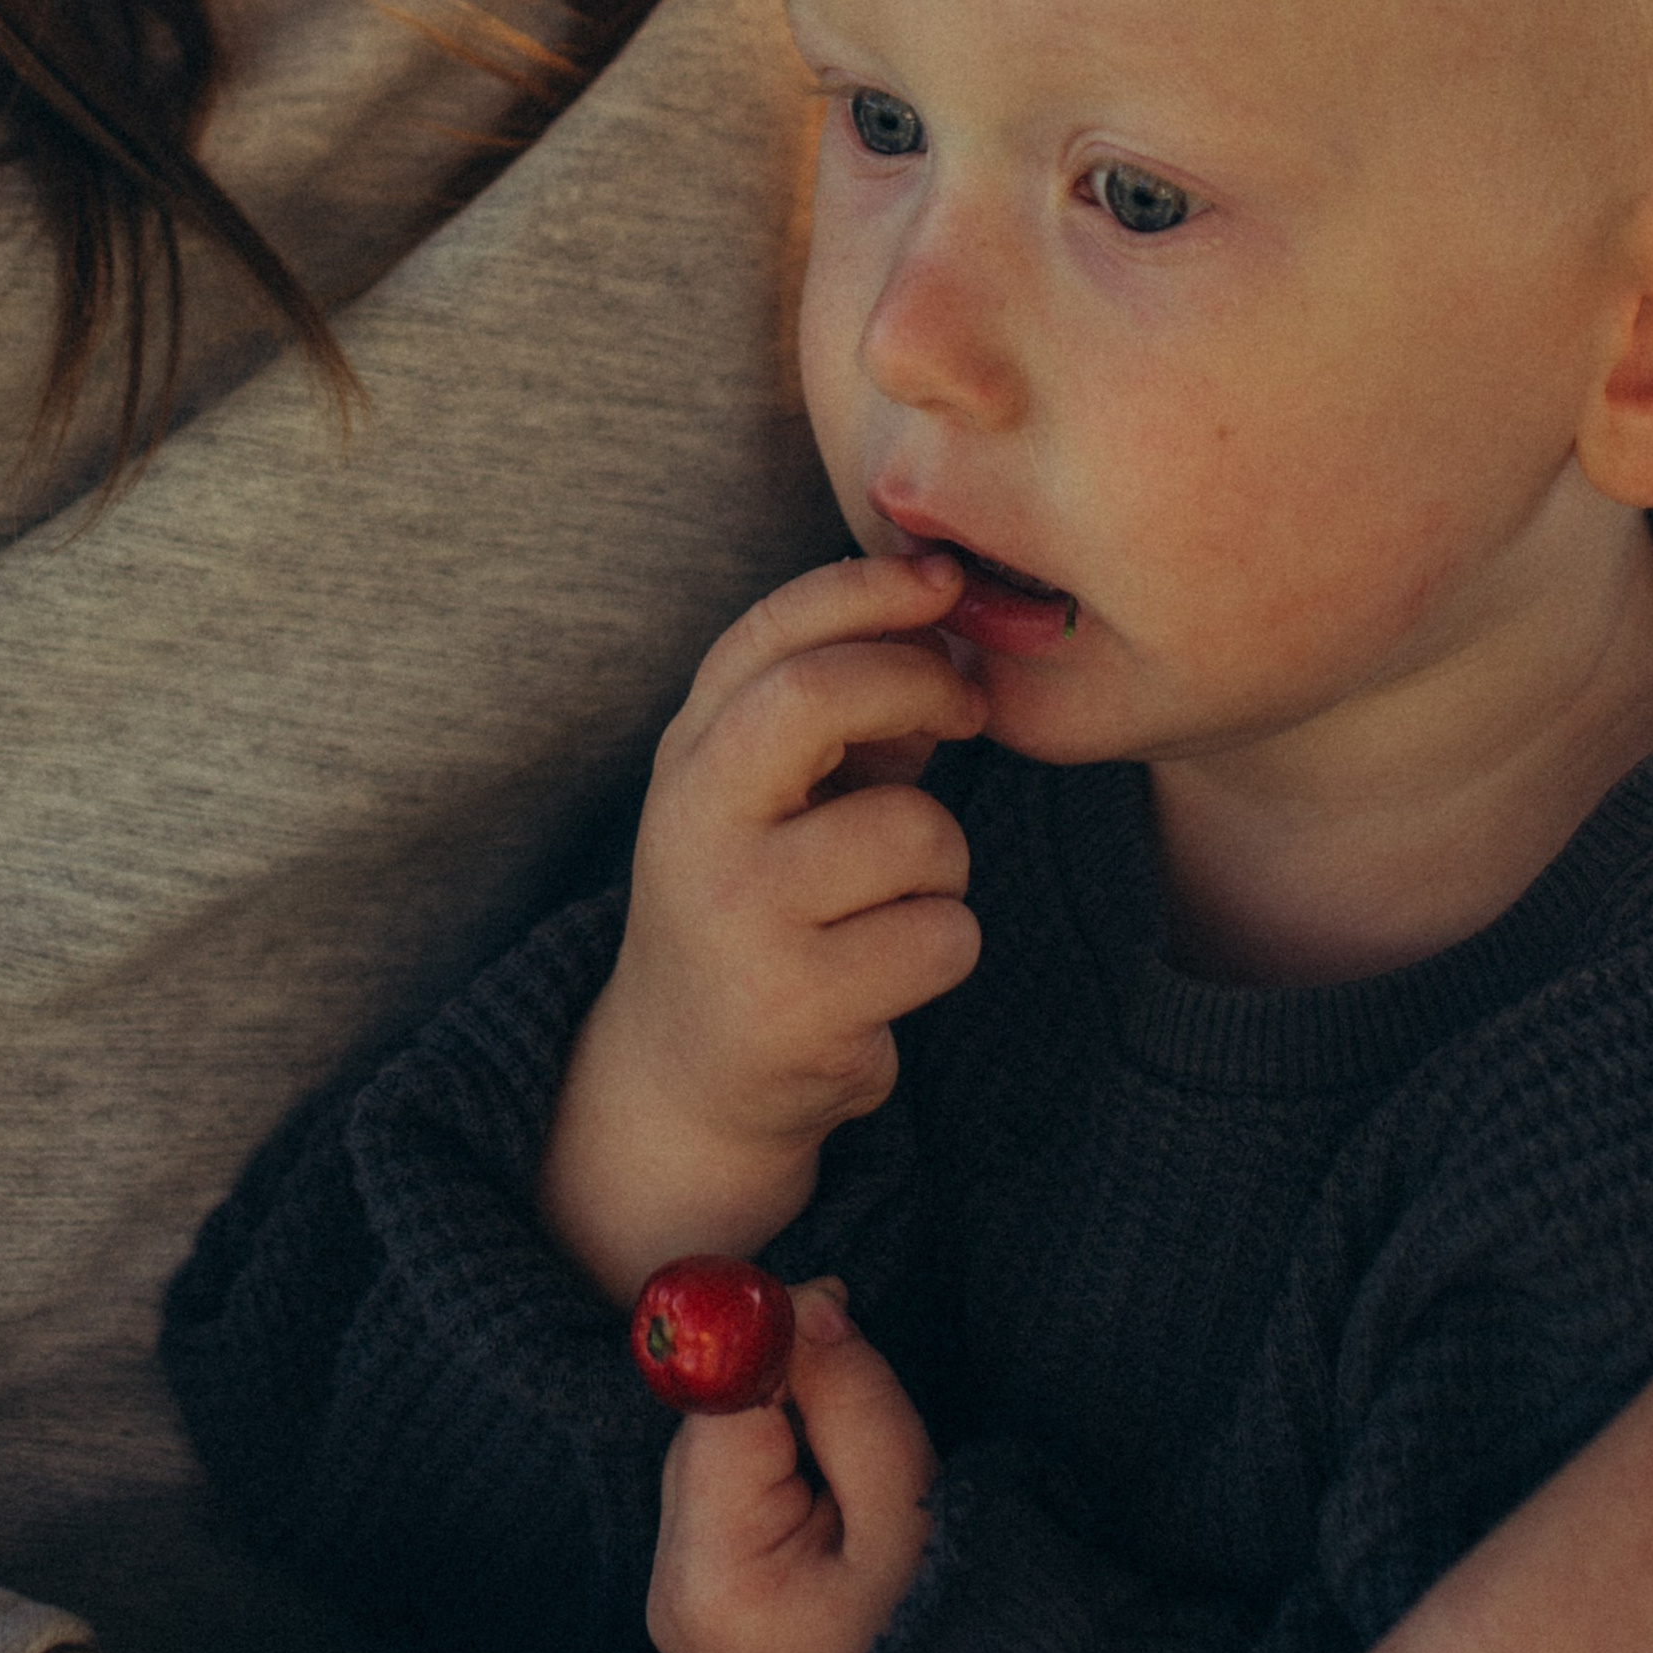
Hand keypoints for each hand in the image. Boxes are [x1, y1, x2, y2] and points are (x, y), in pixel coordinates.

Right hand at [538, 550, 984, 1299]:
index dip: (866, 586)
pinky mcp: (798, 1008)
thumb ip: (844, 706)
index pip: (769, 633)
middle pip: (817, 698)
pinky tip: (883, 974)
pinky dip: (941, 946)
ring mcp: (740, 917)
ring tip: (894, 898)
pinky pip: (942, 936)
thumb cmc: (759, 894)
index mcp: (689, 753)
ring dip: (943, 861)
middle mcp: (694, 824)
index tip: (943, 577)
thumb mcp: (773, 789)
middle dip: (918, 683)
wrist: (688, 1075)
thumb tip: (945, 619)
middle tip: (964, 708)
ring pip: (917, 833)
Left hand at [648, 1281, 938, 1652]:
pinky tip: (825, 1505)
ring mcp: (674, 1594)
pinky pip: (724, 1482)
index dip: (775, 1344)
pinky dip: (776, 1464)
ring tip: (850, 1485)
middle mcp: (670, 1585)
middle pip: (711, 1418)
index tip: (833, 1309)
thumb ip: (853, 1396)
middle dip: (785, 1391)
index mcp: (712, 1575)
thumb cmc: (935, 1637)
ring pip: (719, 1442)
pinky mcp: (693, 1589)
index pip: (722, 1404)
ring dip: (785, 1427)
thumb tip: (802, 1302)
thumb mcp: (909, 1508)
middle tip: (864, 1427)